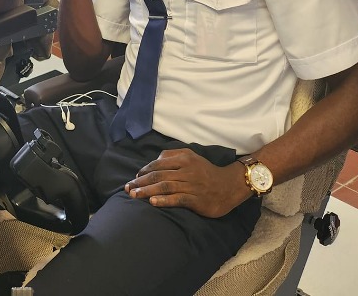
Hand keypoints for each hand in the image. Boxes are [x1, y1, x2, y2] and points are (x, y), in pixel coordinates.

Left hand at [125, 149, 252, 218]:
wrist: (228, 185)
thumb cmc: (206, 171)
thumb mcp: (191, 156)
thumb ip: (173, 155)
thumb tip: (155, 160)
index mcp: (184, 159)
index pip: (158, 164)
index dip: (144, 171)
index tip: (134, 178)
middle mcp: (186, 170)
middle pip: (158, 176)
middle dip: (141, 182)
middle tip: (128, 189)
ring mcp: (191, 185)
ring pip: (165, 187)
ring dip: (147, 191)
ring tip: (135, 196)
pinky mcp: (196, 200)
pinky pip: (177, 199)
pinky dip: (164, 200)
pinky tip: (153, 202)